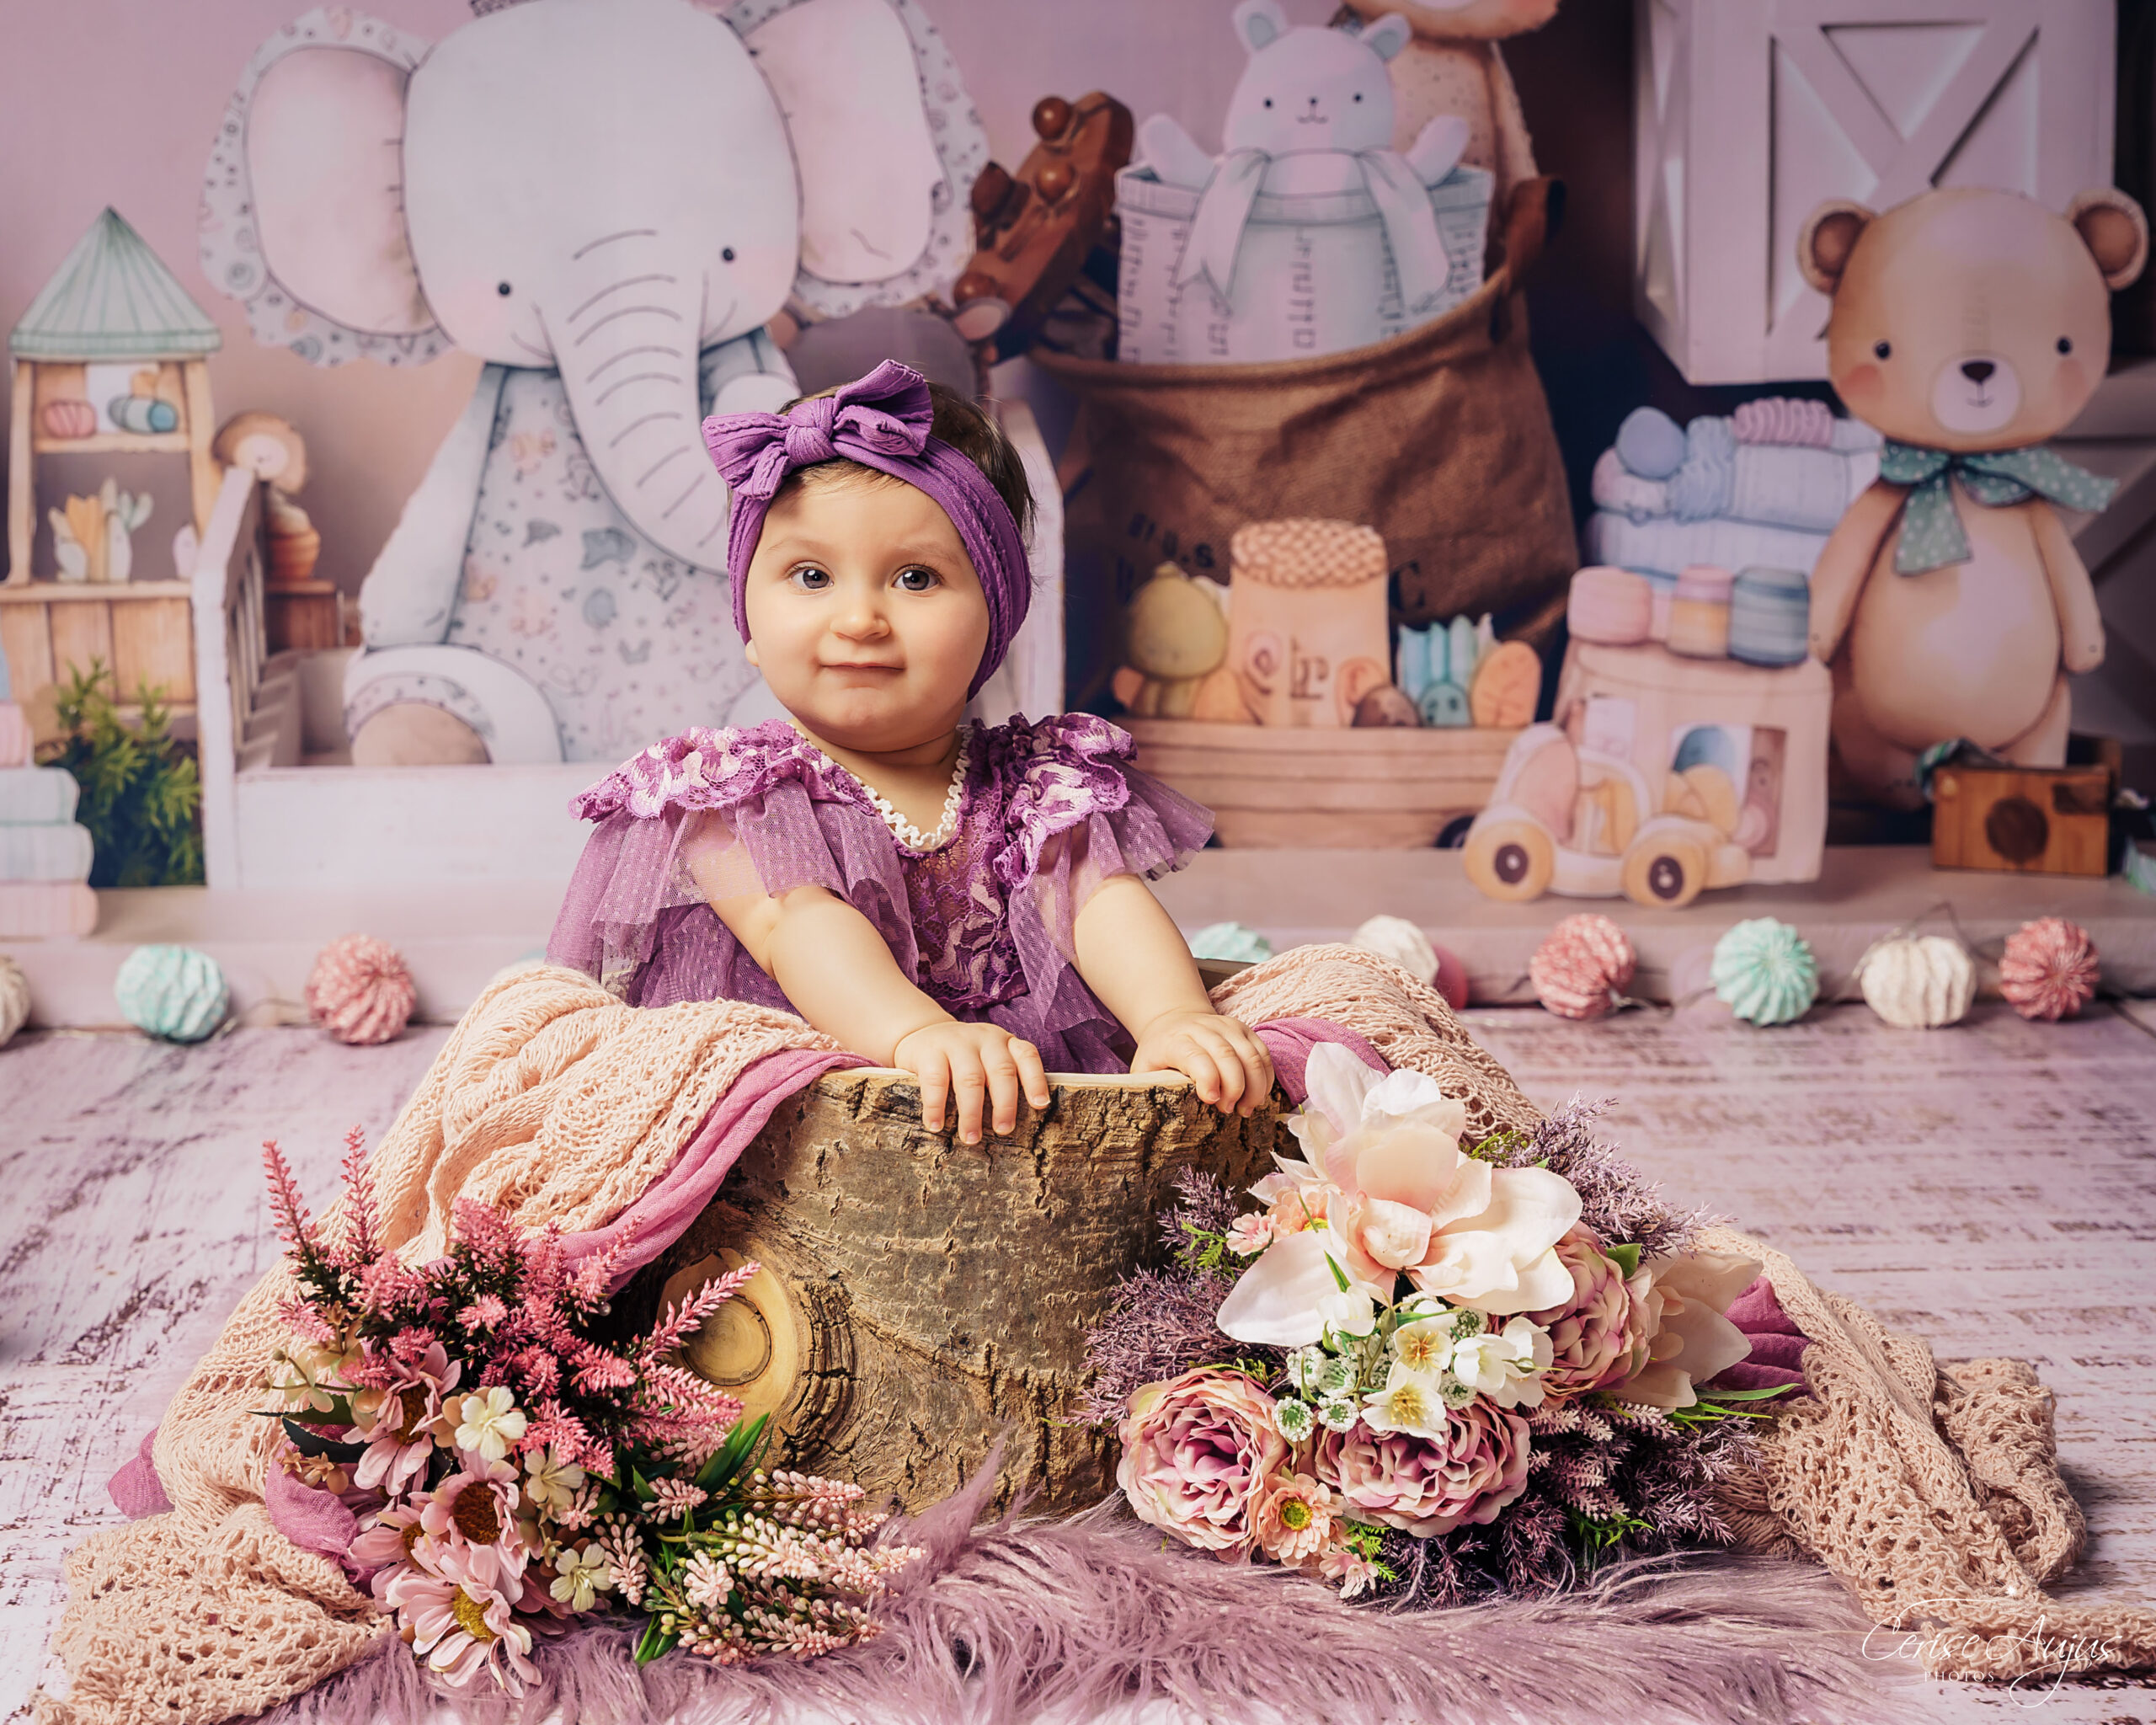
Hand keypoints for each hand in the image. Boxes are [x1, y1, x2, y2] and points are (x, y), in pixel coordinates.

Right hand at [891, 1020, 1050, 1145]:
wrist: (922, 1035)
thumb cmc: (963, 1059)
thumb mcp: (987, 1061)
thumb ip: (1001, 1081)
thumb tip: (1011, 1124)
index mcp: (1005, 1043)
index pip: (1027, 1056)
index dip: (1035, 1080)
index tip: (1040, 1105)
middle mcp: (985, 1039)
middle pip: (1001, 1070)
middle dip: (1005, 1104)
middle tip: (1003, 1130)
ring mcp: (957, 1042)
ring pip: (970, 1078)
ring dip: (972, 1112)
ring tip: (970, 1138)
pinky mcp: (929, 1051)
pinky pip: (935, 1080)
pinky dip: (936, 1106)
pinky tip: (936, 1125)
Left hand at [1130, 1009, 1273, 1116]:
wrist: (1173, 1019)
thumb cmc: (1159, 1053)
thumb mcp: (1143, 1069)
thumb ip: (1146, 1088)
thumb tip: (1151, 1115)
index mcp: (1175, 1040)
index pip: (1195, 1056)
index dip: (1207, 1078)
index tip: (1212, 1101)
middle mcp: (1203, 1029)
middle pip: (1228, 1056)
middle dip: (1234, 1088)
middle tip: (1230, 1110)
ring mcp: (1226, 1026)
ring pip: (1251, 1055)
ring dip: (1255, 1086)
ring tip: (1246, 1108)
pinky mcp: (1244, 1029)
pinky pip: (1263, 1053)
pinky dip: (1266, 1077)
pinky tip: (1258, 1095)